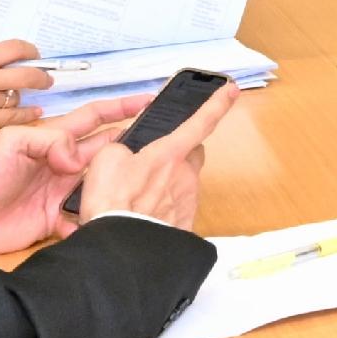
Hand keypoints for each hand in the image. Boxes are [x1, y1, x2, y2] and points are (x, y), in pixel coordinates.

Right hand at [0, 40, 50, 153]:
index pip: (14, 48)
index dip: (30, 50)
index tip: (35, 54)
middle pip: (28, 74)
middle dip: (42, 76)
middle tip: (47, 77)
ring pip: (19, 97)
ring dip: (26, 96)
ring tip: (31, 95)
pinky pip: (13, 118)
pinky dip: (27, 114)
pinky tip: (34, 112)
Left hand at [0, 96, 140, 257]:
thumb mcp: (8, 144)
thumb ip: (44, 139)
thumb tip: (76, 157)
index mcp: (55, 140)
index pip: (95, 117)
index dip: (120, 107)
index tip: (149, 100)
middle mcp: (67, 163)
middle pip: (109, 148)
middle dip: (134, 141)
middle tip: (163, 143)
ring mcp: (66, 191)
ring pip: (105, 180)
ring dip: (123, 180)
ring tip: (148, 182)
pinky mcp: (62, 218)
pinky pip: (88, 215)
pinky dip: (99, 216)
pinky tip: (110, 218)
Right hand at [72, 78, 238, 230]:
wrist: (125, 248)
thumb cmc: (116, 204)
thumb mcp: (106, 161)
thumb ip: (121, 148)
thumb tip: (127, 155)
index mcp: (171, 153)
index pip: (201, 120)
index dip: (217, 102)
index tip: (230, 89)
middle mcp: (186, 175)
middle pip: (191, 154)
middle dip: (178, 152)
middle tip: (151, 161)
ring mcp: (188, 200)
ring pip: (183, 182)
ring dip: (166, 183)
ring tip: (136, 195)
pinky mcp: (185, 223)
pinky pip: (176, 206)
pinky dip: (162, 207)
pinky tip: (141, 214)